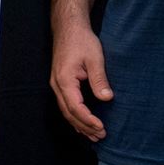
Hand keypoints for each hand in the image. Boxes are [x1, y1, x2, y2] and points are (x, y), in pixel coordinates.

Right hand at [48, 23, 112, 141]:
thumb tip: (107, 98)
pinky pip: (65, 105)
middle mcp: (57, 85)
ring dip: (79, 124)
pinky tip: (83, 123)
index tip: (101, 127)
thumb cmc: (81, 40)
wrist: (68, 28)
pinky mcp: (60, 83)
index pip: (75, 107)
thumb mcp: (95, 58)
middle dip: (84, 127)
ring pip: (66, 111)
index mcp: (64, 80)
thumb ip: (99, 79)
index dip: (88, 120)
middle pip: (69, 113)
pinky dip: (74, 117)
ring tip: (94, 136)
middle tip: (101, 136)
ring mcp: (57, 85)